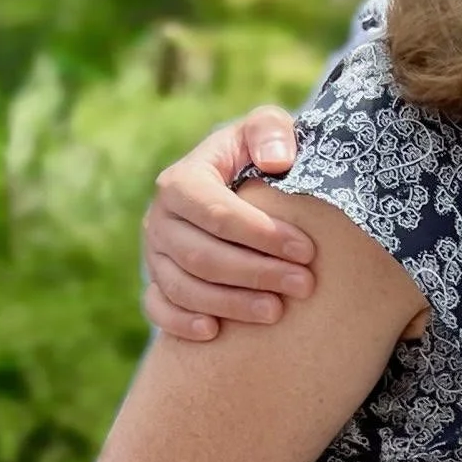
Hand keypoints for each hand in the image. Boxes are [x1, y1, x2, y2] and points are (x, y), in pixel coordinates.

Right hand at [142, 109, 315, 338]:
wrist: (238, 187)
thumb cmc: (256, 155)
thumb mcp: (266, 129)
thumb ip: (271, 130)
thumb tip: (276, 160)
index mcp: (181, 181)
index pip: (217, 213)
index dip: (262, 234)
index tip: (307, 250)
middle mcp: (160, 218)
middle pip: (201, 255)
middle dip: (256, 273)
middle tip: (304, 286)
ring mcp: (155, 253)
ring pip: (182, 286)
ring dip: (230, 303)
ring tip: (277, 312)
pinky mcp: (156, 281)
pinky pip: (158, 307)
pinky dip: (181, 322)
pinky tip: (215, 332)